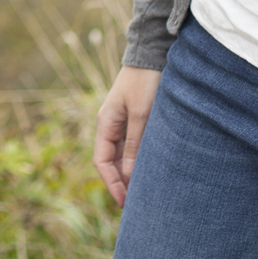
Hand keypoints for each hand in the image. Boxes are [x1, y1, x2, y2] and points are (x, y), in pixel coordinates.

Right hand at [93, 65, 162, 206]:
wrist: (155, 52)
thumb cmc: (146, 81)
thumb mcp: (141, 114)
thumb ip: (135, 145)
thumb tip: (130, 177)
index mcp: (106, 123)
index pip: (102, 162)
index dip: (112, 184)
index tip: (125, 204)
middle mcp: (112, 124)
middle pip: (112, 162)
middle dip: (122, 183)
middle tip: (138, 206)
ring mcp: (124, 121)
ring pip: (124, 155)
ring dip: (132, 173)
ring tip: (146, 192)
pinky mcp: (138, 118)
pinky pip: (135, 145)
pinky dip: (140, 160)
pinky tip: (153, 170)